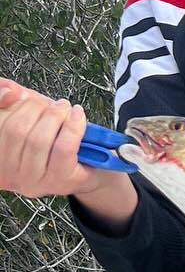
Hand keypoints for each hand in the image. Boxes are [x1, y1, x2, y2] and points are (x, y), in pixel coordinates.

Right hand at [0, 79, 106, 199]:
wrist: (89, 169)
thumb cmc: (57, 143)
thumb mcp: (33, 120)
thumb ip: (17, 105)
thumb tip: (10, 90)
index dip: (7, 105)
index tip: (20, 94)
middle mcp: (8, 174)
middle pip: (16, 131)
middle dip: (36, 108)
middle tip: (52, 103)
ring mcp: (33, 180)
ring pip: (39, 139)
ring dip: (56, 116)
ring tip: (65, 108)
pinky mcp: (59, 181)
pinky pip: (63, 148)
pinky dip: (73, 126)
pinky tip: (77, 115)